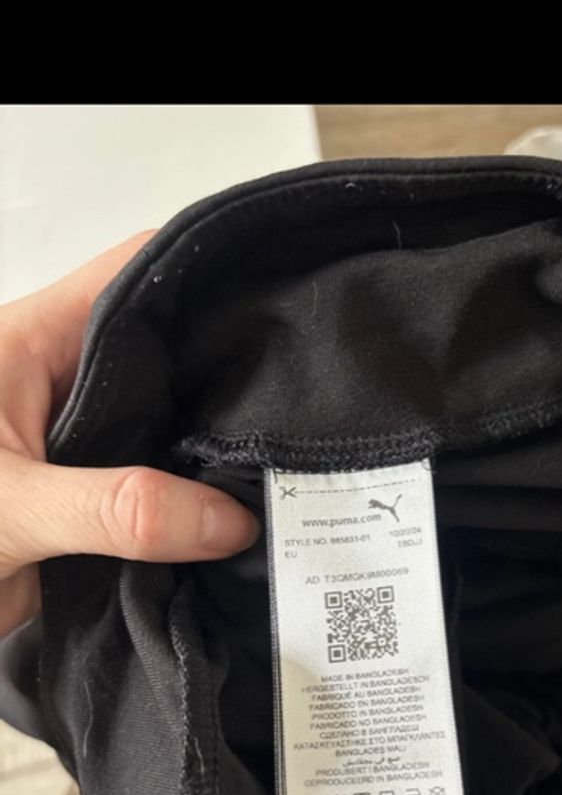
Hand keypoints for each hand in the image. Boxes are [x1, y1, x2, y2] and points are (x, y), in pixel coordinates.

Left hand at [0, 231, 259, 637]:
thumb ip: (118, 509)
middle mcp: (64, 384)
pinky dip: (191, 509)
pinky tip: (236, 522)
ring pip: (166, 426)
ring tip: (282, 465)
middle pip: (167, 351)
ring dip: (210, 452)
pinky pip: (154, 493)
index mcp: (36, 342)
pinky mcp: (85, 505)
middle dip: (227, 376)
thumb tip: (224, 519)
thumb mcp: (11, 508)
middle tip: (299, 403)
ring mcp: (77, 444)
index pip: (137, 272)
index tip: (273, 305)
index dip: (205, 276)